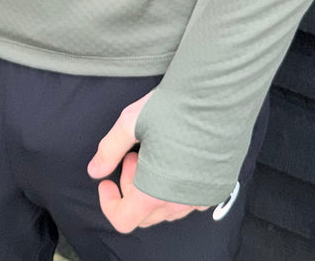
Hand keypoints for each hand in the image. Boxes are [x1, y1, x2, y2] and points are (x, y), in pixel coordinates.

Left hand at [85, 89, 209, 232]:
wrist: (218, 93)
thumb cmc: (173, 106)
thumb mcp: (131, 122)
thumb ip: (109, 150)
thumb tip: (95, 170)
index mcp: (155, 192)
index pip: (124, 220)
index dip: (109, 203)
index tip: (108, 180)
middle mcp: (181, 202)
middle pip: (145, 214)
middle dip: (131, 188)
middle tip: (133, 154)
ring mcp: (202, 196)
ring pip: (167, 208)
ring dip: (153, 188)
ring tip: (155, 151)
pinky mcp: (219, 186)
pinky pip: (190, 199)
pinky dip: (176, 187)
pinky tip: (176, 157)